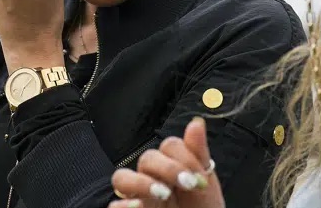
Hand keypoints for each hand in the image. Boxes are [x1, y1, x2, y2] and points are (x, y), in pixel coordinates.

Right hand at [108, 117, 224, 207]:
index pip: (169, 147)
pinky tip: (138, 207)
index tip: (200, 179)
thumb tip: (196, 122)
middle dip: (167, 168)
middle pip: (146, 159)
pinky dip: (124, 205)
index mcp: (172, 168)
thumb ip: (198, 155)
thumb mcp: (206, 185)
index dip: (184, 157)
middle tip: (187, 185)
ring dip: (141, 183)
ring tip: (162, 194)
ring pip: (121, 177)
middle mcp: (152, 179)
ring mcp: (138, 198)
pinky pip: (114, 205)